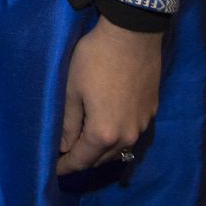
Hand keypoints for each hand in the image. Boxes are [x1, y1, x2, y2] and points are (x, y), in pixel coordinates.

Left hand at [56, 17, 160, 173]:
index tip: (54, 170)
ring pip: (119, 149)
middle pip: (101, 159)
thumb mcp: (72, 89)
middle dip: (83, 160)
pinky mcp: (151, 112)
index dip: (66, 167)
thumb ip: (68, 122)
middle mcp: (127, 137)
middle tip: (67, 156)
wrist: (133, 35)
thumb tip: (63, 147)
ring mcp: (143, 125)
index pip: (81, 160)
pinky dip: (117, 137)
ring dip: (101, 151)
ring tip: (86, 144)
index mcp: (103, 134)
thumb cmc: (95, 59)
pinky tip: (109, 127)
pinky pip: (132, 134)